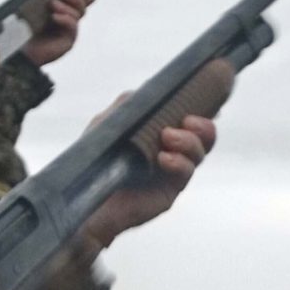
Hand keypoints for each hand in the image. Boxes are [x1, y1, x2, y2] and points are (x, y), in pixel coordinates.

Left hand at [22, 0, 94, 65]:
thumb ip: (46, 0)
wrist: (20, 51)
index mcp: (61, 14)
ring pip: (77, 16)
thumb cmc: (24, 30)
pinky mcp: (68, 42)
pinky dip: (65, 19)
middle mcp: (67, 23)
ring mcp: (68, 33)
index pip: (76, 3)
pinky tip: (54, 17)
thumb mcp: (36, 10)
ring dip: (66, 8)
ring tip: (52, 4)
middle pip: (81, 8)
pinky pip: (72, 27)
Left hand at [80, 103, 217, 248]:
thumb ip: (127, 105)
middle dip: (203, 125)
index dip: (203, 107)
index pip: (190, 116)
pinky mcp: (170, 189)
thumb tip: (147, 92)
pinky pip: (185, 173)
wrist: (85, 197)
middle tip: (188, 121)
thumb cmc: (95, 161)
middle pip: (204, 135)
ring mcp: (173, 170)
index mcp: (161, 130)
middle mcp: (172, 149)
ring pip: (199, 152)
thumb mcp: (107, 124)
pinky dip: (179, 162)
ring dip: (189, 141)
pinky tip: (163, 159)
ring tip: (168, 137)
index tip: (203, 97)